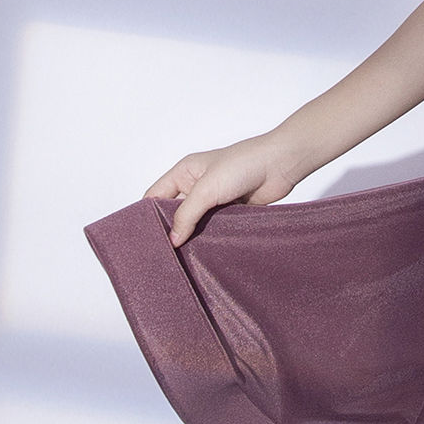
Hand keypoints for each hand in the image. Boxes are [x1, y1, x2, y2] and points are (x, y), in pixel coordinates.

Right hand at [143, 133, 303, 246]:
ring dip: (191, 237)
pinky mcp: (232, 211)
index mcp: (184, 172)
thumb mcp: (206, 189)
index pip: (155, 196)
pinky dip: (209, 238)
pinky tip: (204, 253)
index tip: (142, 240)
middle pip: (174, 213)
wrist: (281, 165)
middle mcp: (196, 185)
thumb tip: (172, 239)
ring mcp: (215, 199)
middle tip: (162, 255)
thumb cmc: (243, 165)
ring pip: (195, 223)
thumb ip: (186, 215)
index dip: (147, 216)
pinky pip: (214, 228)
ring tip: (180, 259)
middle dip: (169, 230)